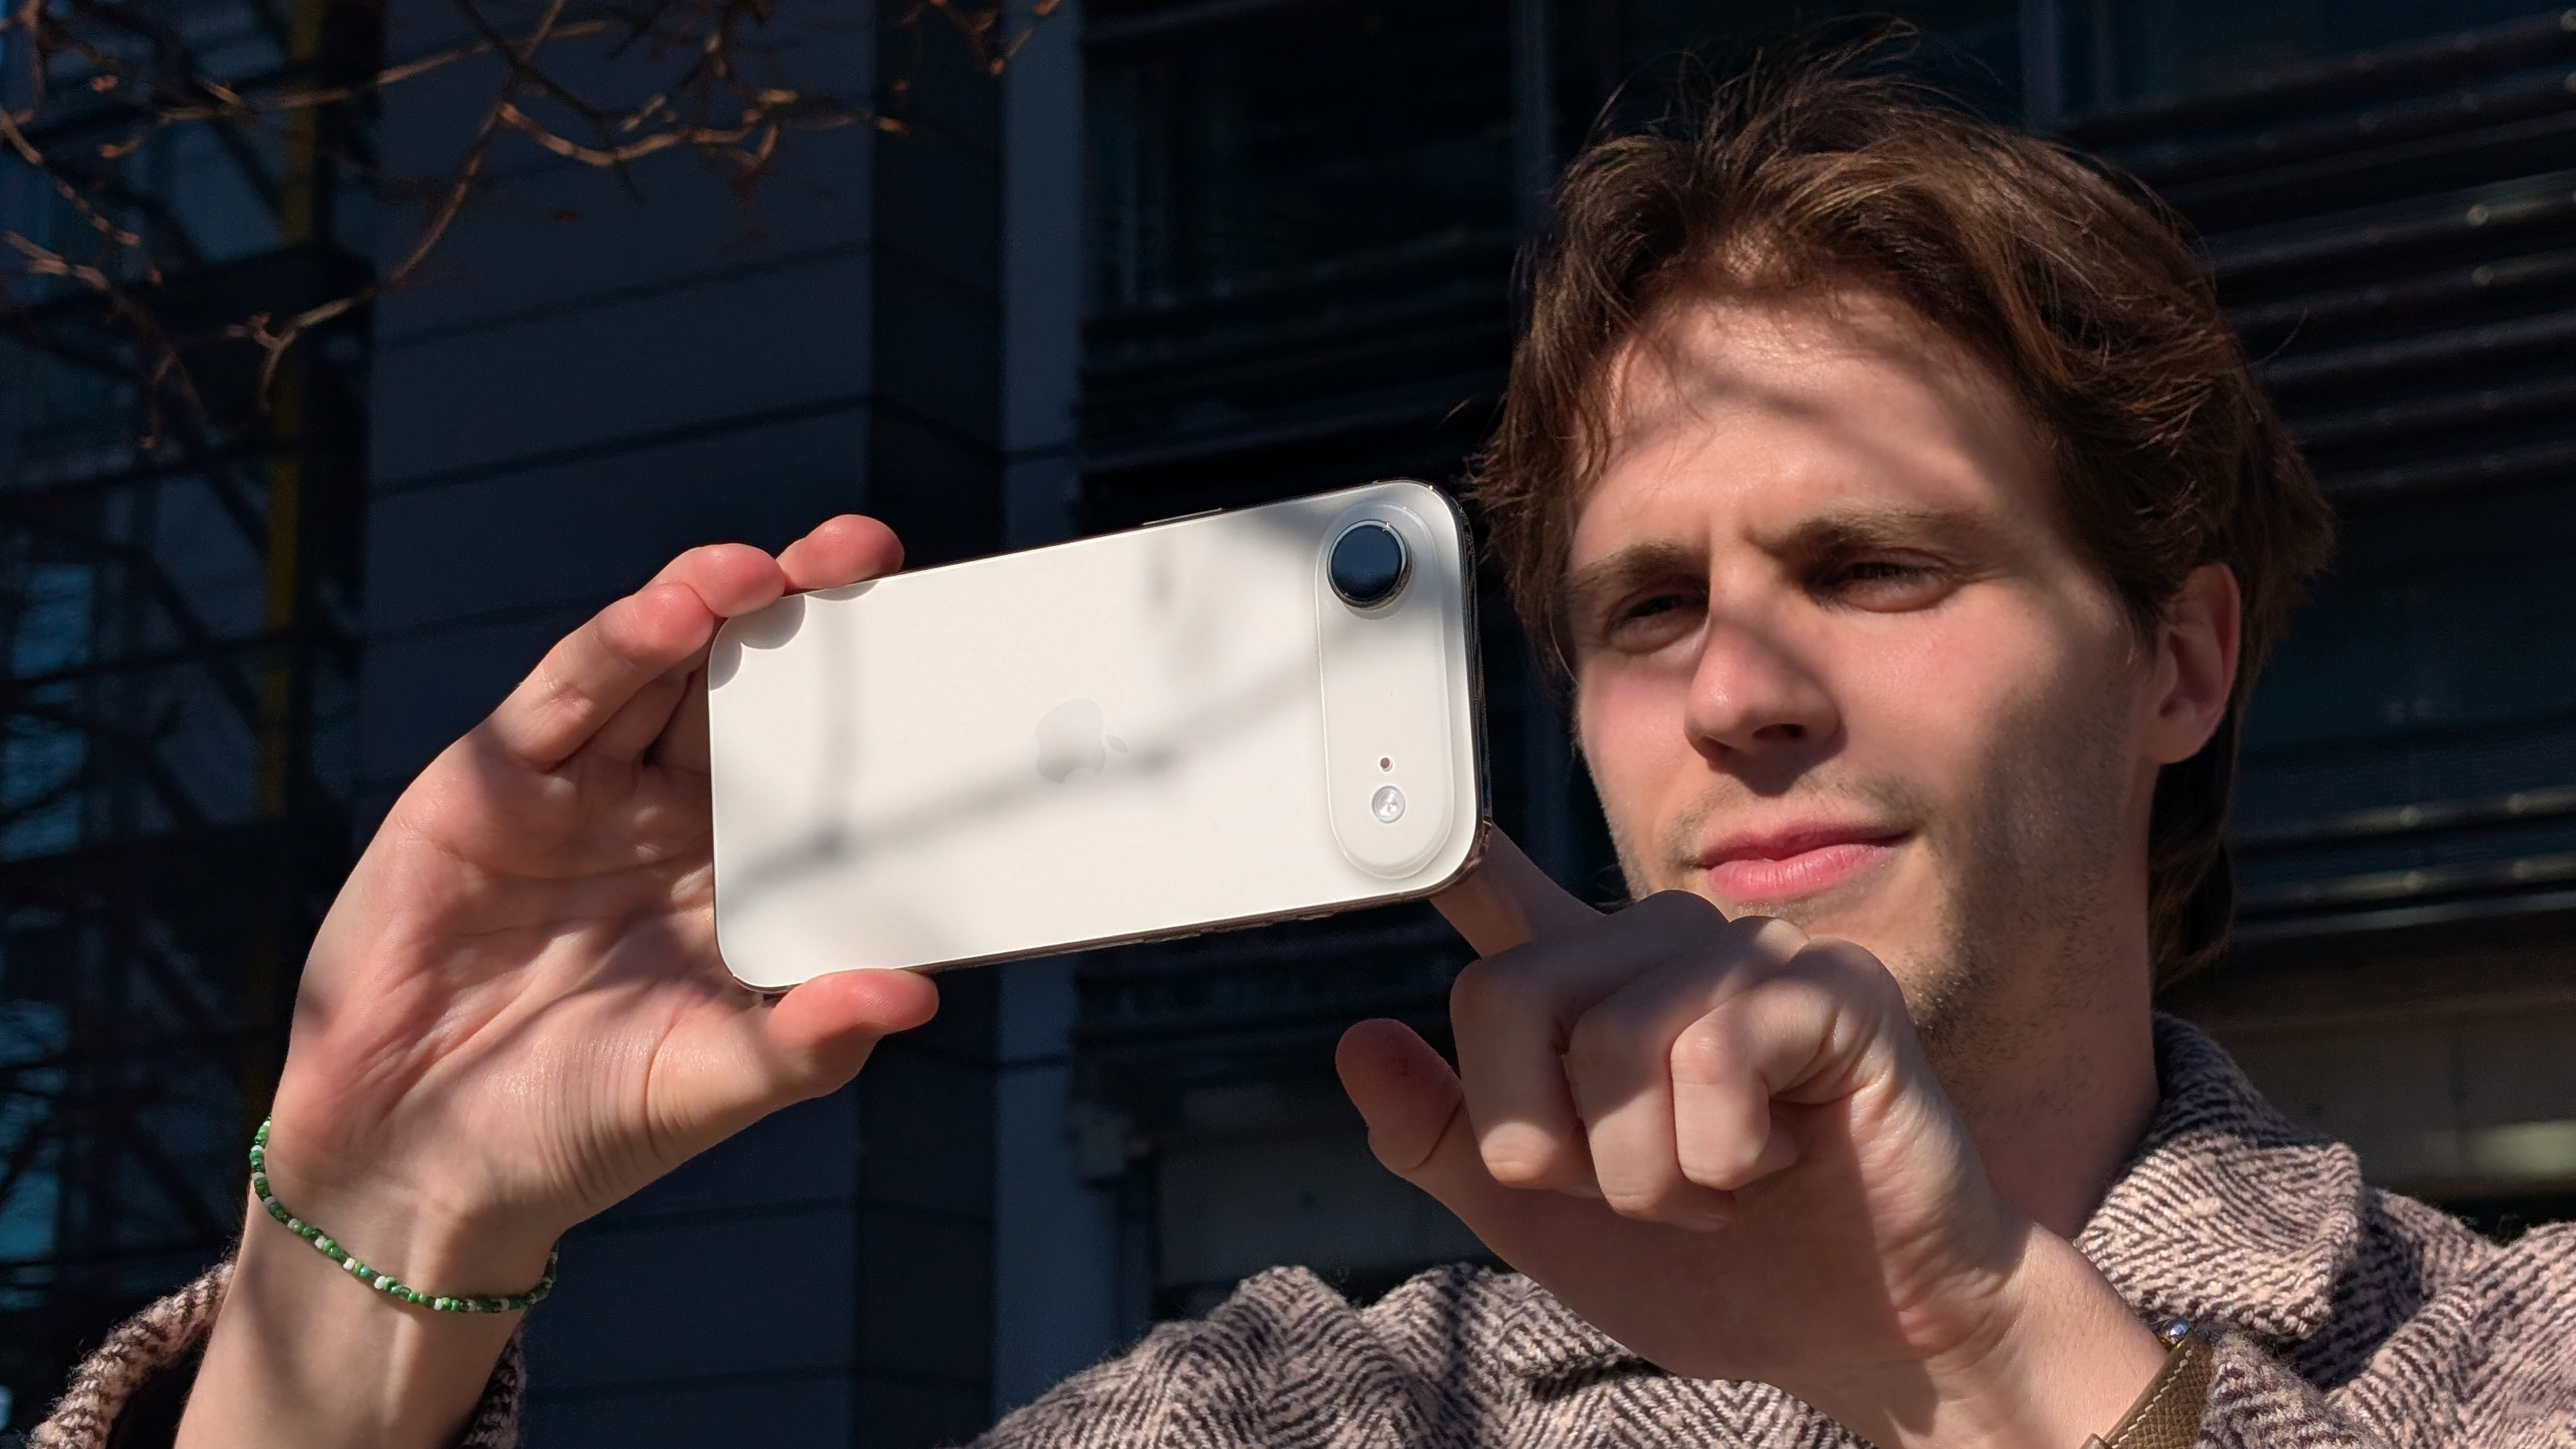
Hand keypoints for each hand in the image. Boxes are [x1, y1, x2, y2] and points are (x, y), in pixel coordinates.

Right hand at [263, 516, 939, 1284]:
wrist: (412, 1161)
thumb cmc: (576, 1130)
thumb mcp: (710, 1084)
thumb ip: (808, 1039)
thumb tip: (916, 994)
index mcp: (740, 878)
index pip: (819, 765)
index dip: (872, 703)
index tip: (943, 642)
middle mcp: (670, 820)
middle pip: (748, 689)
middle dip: (806, 614)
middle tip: (867, 551)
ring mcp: (583, 794)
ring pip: (663, 668)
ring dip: (718, 604)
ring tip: (774, 568)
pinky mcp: (493, 784)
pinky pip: (567, 695)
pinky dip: (623, 642)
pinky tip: (678, 607)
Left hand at [1337, 832, 2162, 1448]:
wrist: (1866, 1334)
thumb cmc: (1724, 1270)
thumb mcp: (1547, 1222)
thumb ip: (1448, 1138)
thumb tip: (1359, 1043)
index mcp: (1590, 993)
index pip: (1497, 894)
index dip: (1444, 848)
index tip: (1406, 811)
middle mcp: (1663, 949)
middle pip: (1507, 998)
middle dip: (1556, 1143)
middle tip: (1644, 1190)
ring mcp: (1749, 955)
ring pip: (1608, 1039)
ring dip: (1649, 1171)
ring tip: (1718, 1184)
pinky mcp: (1830, 989)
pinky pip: (1711, 1054)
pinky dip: (1724, 1153)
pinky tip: (1775, 1159)